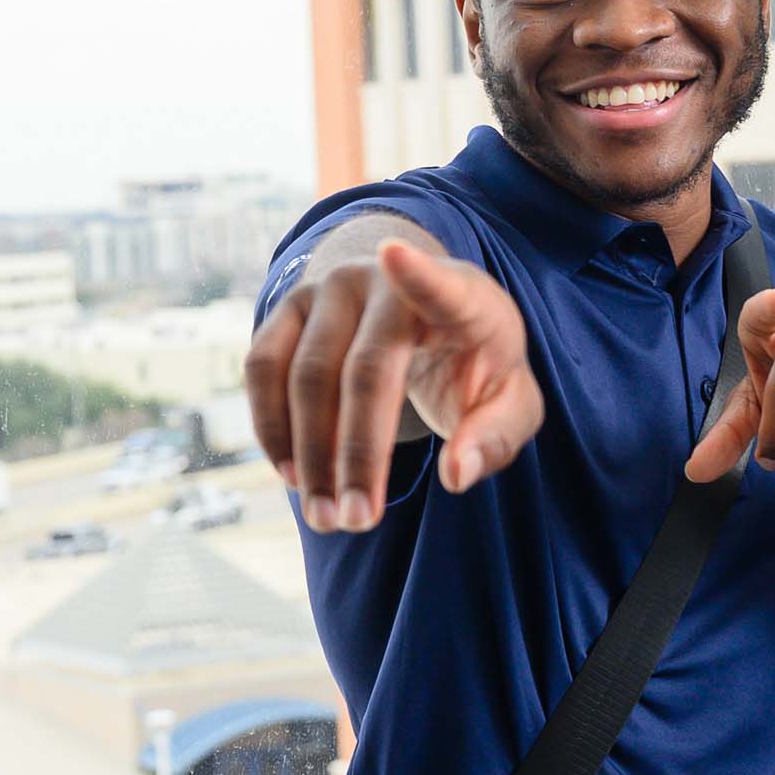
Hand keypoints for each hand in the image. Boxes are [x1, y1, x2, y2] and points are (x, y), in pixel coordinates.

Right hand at [246, 239, 544, 530]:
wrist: (425, 317)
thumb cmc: (476, 365)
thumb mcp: (510, 401)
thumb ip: (495, 435)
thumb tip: (456, 475)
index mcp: (461, 298)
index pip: (442, 284)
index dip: (420, 273)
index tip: (395, 254)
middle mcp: (387, 282)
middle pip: (364, 370)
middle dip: (356, 453)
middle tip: (356, 521)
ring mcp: (331, 289)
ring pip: (304, 374)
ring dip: (308, 454)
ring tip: (324, 515)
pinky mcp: (290, 307)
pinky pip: (264, 368)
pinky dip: (273, 427)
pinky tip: (293, 476)